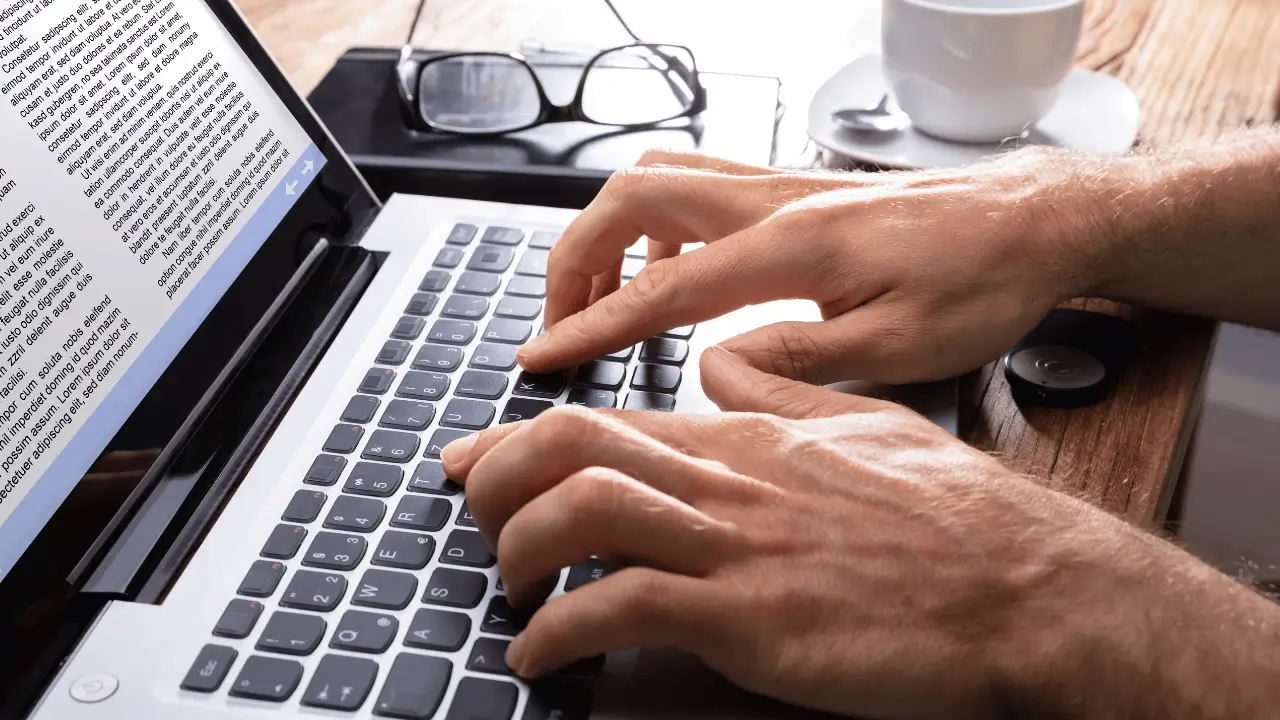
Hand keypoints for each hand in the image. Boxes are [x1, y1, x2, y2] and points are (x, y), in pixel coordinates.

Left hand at [439, 351, 1262, 718]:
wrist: (1027, 586)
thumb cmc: (954, 519)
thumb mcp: (862, 429)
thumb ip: (780, 394)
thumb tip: (721, 366)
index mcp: (746, 440)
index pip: (606, 419)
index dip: (518, 437)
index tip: (471, 458)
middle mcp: (729, 482)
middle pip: (572, 448)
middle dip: (498, 479)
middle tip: (475, 518)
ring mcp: (738, 546)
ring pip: (584, 514)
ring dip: (518, 550)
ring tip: (506, 589)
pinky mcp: (752, 616)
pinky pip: (624, 610)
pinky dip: (561, 633)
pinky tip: (544, 657)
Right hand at [517, 148, 1111, 383]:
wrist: (1032, 224)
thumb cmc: (981, 283)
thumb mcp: (900, 348)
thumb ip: (798, 357)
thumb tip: (714, 363)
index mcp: (792, 248)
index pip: (660, 288)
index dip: (591, 326)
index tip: (542, 355)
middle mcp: (774, 201)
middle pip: (631, 197)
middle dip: (575, 257)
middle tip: (558, 319)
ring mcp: (781, 186)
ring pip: (657, 177)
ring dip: (608, 230)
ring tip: (597, 294)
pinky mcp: (793, 189)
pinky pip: (697, 183)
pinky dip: (654, 222)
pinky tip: (670, 268)